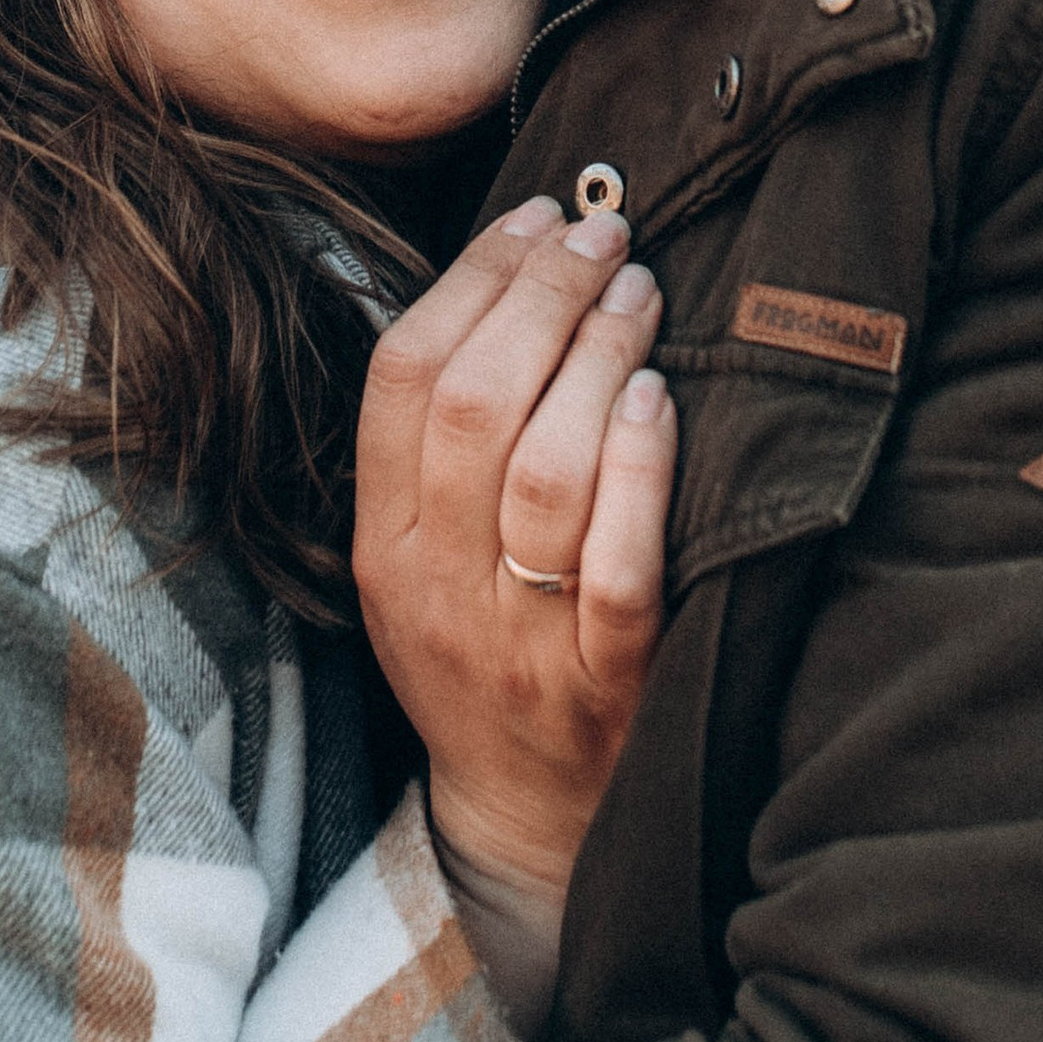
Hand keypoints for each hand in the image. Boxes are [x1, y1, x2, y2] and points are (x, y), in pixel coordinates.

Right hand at [353, 196, 676, 902]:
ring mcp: (520, 640)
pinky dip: (637, 472)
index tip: (535, 219)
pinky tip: (659, 402)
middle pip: (472, 407)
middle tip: (605, 238)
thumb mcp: (422, 562)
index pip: (402, 380)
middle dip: (541, 298)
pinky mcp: (607, 683)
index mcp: (382, 546)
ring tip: (642, 295)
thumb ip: (437, 449)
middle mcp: (439, 589)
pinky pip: (616, 567)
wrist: (533, 822)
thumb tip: (501, 282)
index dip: (471, 281)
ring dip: (598, 360)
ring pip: (543, 473)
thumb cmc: (487, 658)